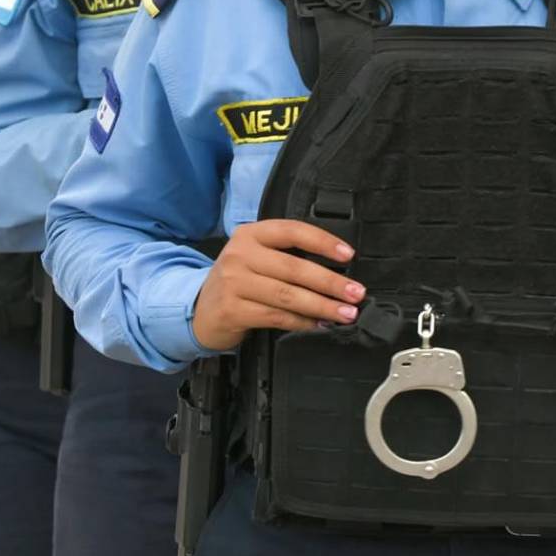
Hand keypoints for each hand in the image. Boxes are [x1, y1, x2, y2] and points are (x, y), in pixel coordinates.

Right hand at [191, 220, 364, 351]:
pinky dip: (302, 322)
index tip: (348, 255)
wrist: (199, 310)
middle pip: (294, 267)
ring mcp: (234, 283)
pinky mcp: (233, 310)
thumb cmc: (238, 282)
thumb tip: (336, 269)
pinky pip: (277, 316)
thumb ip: (286, 256)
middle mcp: (240, 255)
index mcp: (250, 234)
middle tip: (356, 293)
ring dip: (322, 306)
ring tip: (345, 313)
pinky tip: (319, 324)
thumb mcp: (255, 257)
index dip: (323, 242)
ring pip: (288, 295)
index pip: (292, 231)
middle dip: (331, 282)